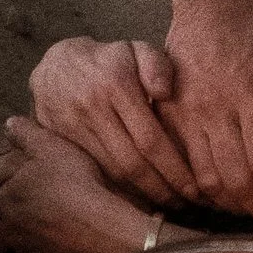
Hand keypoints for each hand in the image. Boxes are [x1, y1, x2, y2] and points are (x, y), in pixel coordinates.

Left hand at [0, 117, 158, 252]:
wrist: (103, 233)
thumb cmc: (77, 185)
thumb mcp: (52, 146)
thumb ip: (26, 134)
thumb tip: (9, 125)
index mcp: (7, 193)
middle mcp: (10, 224)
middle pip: (4, 208)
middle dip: (12, 200)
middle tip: (33, 191)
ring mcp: (27, 248)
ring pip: (21, 232)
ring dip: (30, 224)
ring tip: (53, 215)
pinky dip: (48, 245)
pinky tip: (66, 236)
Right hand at [28, 37, 198, 205]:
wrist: (57, 65)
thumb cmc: (111, 60)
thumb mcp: (137, 49)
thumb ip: (157, 65)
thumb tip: (165, 92)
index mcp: (117, 84)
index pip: (150, 138)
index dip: (174, 168)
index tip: (195, 188)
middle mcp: (93, 108)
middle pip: (132, 163)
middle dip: (163, 189)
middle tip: (187, 204)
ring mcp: (75, 127)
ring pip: (113, 172)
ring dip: (144, 194)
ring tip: (170, 204)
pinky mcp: (63, 142)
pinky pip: (97, 172)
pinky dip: (122, 190)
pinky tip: (144, 198)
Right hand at [160, 0, 252, 224]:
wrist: (212, 6)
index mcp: (252, 93)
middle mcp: (215, 106)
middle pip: (236, 177)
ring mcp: (187, 112)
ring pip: (206, 177)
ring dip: (230, 204)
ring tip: (252, 211)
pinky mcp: (168, 115)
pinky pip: (182, 164)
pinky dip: (201, 188)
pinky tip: (220, 195)